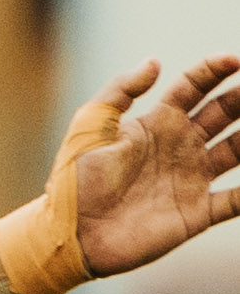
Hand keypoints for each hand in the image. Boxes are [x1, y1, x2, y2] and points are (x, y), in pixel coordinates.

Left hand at [74, 54, 239, 276]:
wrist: (71, 234)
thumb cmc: (75, 179)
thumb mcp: (90, 126)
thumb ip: (121, 90)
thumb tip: (154, 61)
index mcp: (156, 123)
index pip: (194, 87)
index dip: (214, 70)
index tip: (234, 60)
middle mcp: (179, 147)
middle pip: (223, 113)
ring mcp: (191, 179)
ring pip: (238, 149)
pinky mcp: (196, 213)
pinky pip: (236, 200)